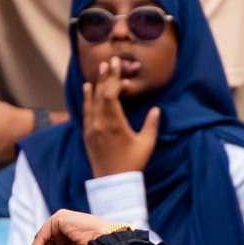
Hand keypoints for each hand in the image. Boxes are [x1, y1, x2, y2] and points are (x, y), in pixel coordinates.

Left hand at [82, 57, 161, 177]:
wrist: (113, 183)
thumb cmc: (132, 164)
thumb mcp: (146, 144)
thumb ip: (151, 125)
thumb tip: (156, 110)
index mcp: (114, 122)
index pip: (111, 93)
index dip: (116, 79)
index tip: (121, 67)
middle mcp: (99, 122)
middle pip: (101, 93)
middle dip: (107, 76)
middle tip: (111, 61)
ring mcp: (91, 128)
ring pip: (92, 100)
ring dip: (97, 83)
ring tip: (100, 68)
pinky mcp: (87, 135)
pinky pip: (86, 111)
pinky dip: (87, 98)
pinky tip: (88, 88)